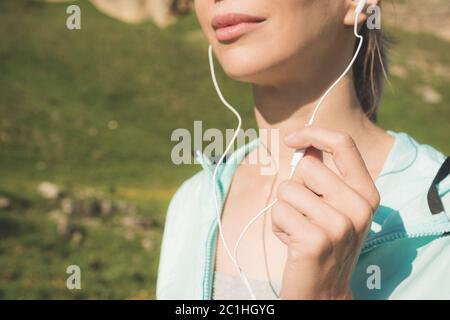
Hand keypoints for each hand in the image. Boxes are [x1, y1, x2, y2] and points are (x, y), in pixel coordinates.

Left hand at [272, 126, 379, 299]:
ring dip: (285, 209)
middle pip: (307, 167)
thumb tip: (303, 143)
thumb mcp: (332, 206)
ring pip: (288, 189)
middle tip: (305, 214)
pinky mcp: (317, 240)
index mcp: (366, 192)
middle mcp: (359, 206)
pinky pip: (279, 211)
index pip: (343, 144)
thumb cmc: (322, 240)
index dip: (314, 133)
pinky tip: (294, 243)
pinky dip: (278, 226)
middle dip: (295, 188)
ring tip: (300, 230)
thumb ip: (322, 175)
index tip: (292, 138)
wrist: (324, 289)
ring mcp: (340, 225)